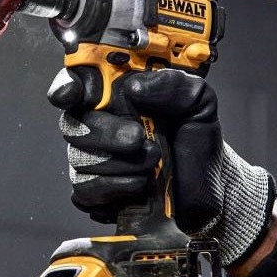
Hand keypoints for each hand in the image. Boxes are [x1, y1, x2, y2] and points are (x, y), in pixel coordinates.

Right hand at [48, 67, 276, 266]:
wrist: (209, 189)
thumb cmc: (196, 141)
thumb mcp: (197, 102)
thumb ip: (172, 84)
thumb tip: (136, 87)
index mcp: (116, 96)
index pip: (76, 83)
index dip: (67, 86)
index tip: (75, 94)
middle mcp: (98, 125)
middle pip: (72, 124)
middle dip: (104, 132)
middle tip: (137, 137)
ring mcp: (93, 160)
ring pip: (79, 159)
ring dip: (119, 163)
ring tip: (154, 162)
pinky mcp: (96, 193)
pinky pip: (84, 191)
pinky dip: (113, 187)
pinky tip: (139, 184)